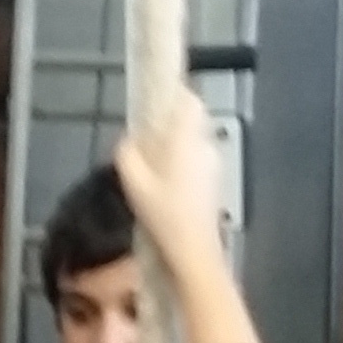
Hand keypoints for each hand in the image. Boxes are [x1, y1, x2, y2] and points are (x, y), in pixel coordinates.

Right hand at [114, 87, 224, 268]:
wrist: (195, 250)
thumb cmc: (164, 214)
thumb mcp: (133, 182)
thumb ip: (128, 153)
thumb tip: (129, 140)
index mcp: (185, 139)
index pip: (189, 99)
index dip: (174, 92)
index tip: (157, 96)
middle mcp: (204, 145)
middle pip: (191, 118)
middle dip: (171, 121)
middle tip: (147, 133)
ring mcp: (213, 163)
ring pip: (194, 139)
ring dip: (176, 142)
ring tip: (153, 160)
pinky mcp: (215, 180)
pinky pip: (197, 158)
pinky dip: (182, 160)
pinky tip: (166, 181)